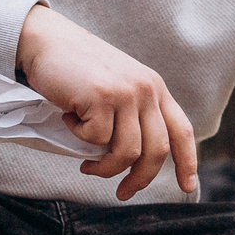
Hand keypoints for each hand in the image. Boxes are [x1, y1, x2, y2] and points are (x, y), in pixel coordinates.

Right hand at [15, 3, 198, 199]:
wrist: (46, 40)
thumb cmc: (78, 70)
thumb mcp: (118, 88)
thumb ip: (133, 116)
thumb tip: (136, 163)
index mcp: (155, 89)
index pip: (182, 130)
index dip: (188, 162)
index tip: (187, 188)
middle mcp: (147, 90)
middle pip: (158, 150)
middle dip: (140, 179)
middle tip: (122, 193)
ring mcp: (126, 92)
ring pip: (127, 152)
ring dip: (105, 168)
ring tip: (87, 165)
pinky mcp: (102, 96)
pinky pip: (95, 139)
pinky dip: (79, 137)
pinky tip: (69, 117)